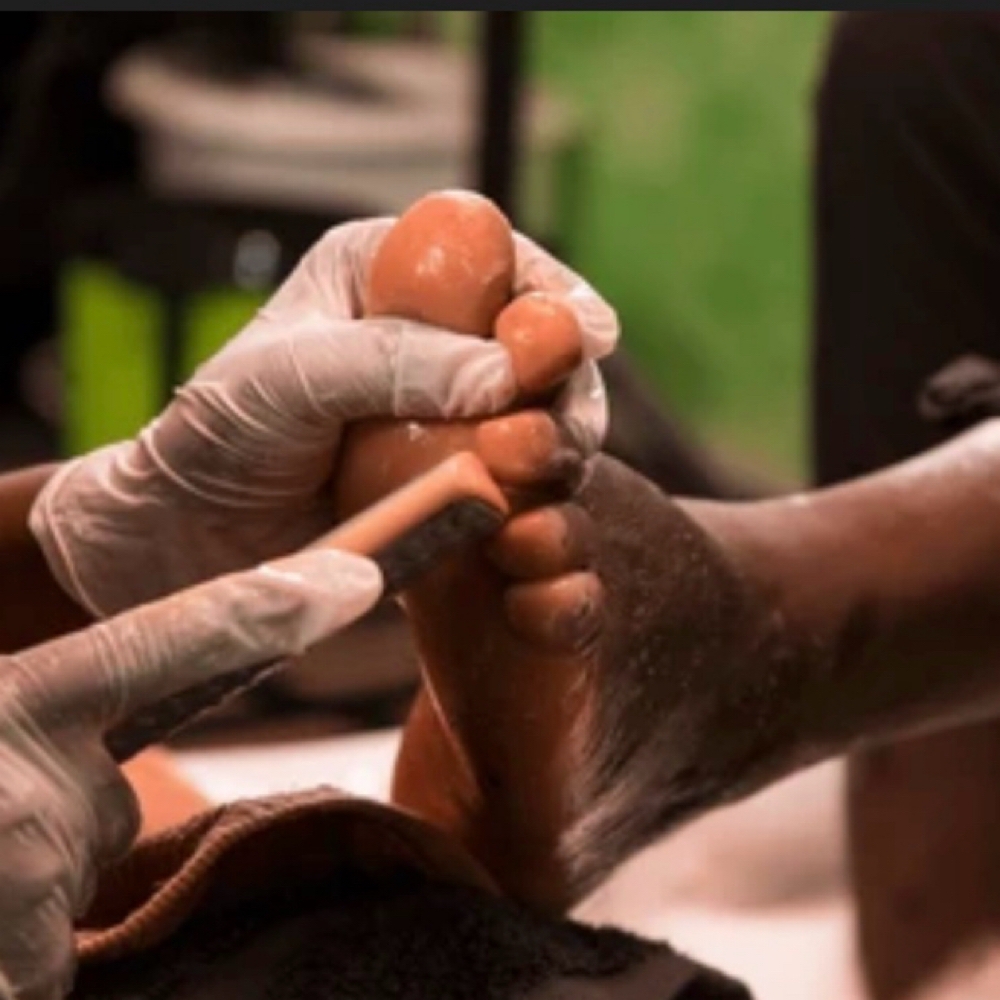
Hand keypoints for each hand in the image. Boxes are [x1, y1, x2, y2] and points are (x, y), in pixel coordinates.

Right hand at [0, 547, 379, 999]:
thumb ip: (29, 725)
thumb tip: (91, 782)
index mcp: (12, 704)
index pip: (169, 641)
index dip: (267, 606)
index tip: (358, 576)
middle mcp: (26, 786)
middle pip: (103, 802)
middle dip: (49, 816)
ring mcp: (22, 881)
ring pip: (70, 874)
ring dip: (15, 890)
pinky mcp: (21, 968)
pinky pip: (45, 953)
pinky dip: (11, 947)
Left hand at [31, 215, 616, 616]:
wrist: (196, 531)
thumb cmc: (224, 433)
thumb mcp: (289, 377)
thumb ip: (390, 362)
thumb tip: (502, 373)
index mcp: (388, 272)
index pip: (494, 255)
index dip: (553, 290)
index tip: (592, 334)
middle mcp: (430, 333)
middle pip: (537, 341)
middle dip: (565, 383)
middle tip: (560, 431)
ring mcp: (447, 408)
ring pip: (542, 411)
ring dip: (558, 444)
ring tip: (531, 473)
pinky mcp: (455, 473)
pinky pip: (518, 476)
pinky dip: (534, 493)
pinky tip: (523, 514)